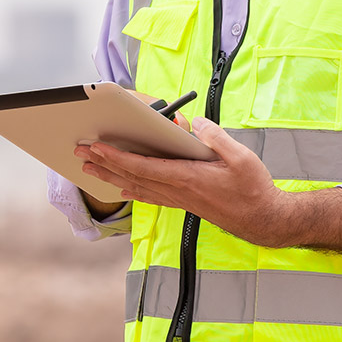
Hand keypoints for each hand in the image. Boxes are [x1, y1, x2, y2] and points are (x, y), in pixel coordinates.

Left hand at [77, 118, 291, 245]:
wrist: (262, 219)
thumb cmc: (252, 188)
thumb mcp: (240, 156)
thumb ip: (215, 137)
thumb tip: (193, 123)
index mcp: (187, 177)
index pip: (142, 167)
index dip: (117, 158)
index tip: (97, 149)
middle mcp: (177, 190)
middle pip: (131, 177)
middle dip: (103, 165)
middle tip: (79, 155)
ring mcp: (178, 199)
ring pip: (136, 188)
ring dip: (111, 177)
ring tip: (89, 170)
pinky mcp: (182, 203)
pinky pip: (149, 196)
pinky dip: (131, 190)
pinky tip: (121, 188)